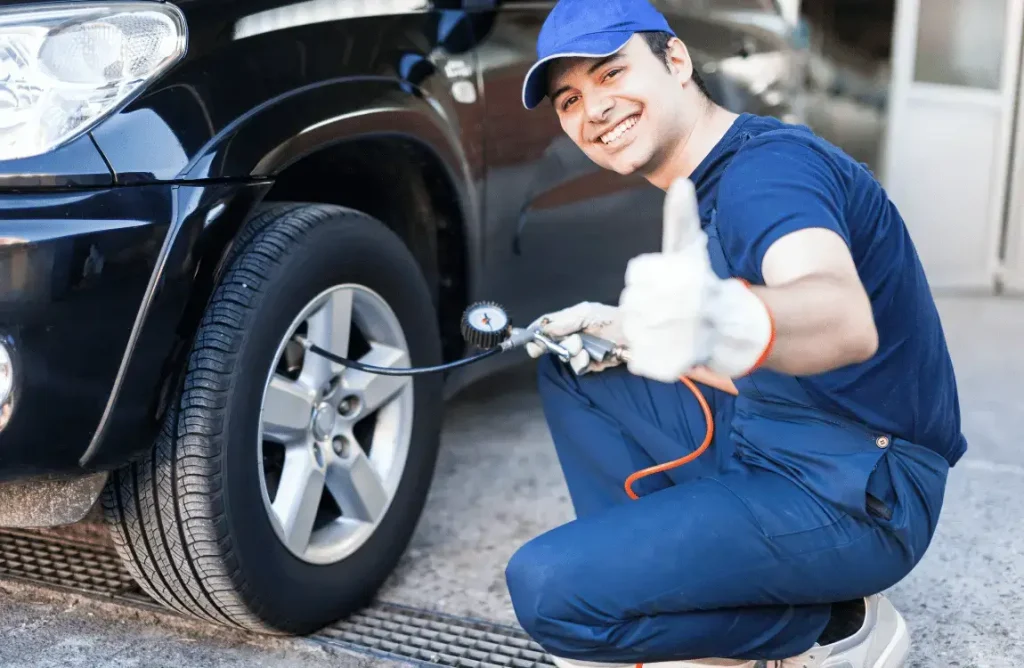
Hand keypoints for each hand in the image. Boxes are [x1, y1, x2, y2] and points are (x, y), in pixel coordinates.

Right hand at [525, 301, 624, 374]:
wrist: (636, 334)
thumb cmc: (611, 318)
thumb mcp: (585, 312)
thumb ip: (563, 320)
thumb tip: (543, 328)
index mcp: (569, 321)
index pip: (546, 327)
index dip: (536, 334)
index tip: (531, 342)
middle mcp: (573, 336)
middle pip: (552, 344)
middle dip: (558, 345)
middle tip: (573, 343)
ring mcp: (581, 351)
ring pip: (565, 358)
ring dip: (573, 354)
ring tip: (585, 349)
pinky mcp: (592, 364)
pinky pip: (579, 368)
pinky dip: (583, 363)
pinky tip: (591, 358)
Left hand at [618, 178, 774, 382]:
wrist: (744, 331)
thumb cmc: (709, 287)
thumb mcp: (692, 249)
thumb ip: (681, 218)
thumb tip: (682, 182)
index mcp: (681, 274)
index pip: (636, 275)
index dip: (650, 281)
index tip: (672, 285)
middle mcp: (682, 305)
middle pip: (632, 306)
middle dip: (649, 308)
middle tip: (674, 312)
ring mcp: (680, 338)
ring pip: (635, 333)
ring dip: (650, 333)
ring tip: (675, 330)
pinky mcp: (676, 366)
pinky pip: (641, 361)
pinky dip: (651, 358)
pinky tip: (672, 349)